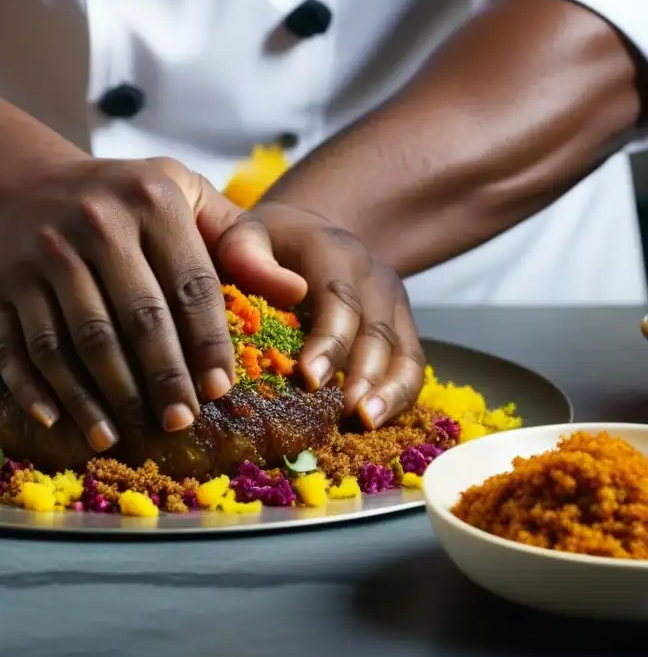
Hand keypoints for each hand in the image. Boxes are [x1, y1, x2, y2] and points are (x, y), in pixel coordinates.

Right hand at [0, 155, 306, 451]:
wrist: (18, 184)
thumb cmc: (120, 198)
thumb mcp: (183, 196)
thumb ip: (240, 240)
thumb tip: (296, 290)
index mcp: (151, 200)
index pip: (190, 284)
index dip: (208, 342)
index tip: (220, 389)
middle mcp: (93, 224)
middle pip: (134, 319)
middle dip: (161, 378)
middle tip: (179, 421)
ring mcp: (40, 257)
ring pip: (76, 341)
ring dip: (99, 396)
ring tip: (121, 434)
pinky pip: (20, 347)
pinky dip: (37, 389)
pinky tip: (59, 421)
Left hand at [221, 202, 424, 428]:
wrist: (306, 233)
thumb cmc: (265, 245)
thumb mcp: (245, 233)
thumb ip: (246, 251)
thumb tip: (287, 290)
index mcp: (333, 252)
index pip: (340, 298)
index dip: (329, 340)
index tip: (309, 379)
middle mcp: (372, 276)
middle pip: (377, 330)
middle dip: (362, 374)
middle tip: (342, 412)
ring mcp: (393, 302)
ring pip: (405, 350)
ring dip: (389, 391)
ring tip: (366, 423)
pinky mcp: (402, 326)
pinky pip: (412, 364)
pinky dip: (398, 396)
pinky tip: (375, 423)